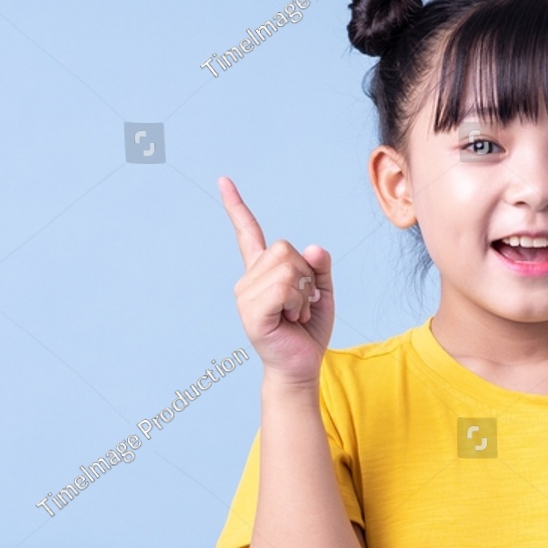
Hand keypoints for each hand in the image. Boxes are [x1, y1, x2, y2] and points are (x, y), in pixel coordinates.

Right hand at [219, 176, 334, 386]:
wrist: (302, 366)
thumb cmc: (308, 331)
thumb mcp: (322, 292)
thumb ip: (320, 266)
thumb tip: (314, 248)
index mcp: (262, 272)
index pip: (248, 232)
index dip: (237, 206)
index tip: (224, 181)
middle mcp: (248, 280)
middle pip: (285, 249)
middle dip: (306, 275)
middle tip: (301, 304)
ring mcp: (245, 296)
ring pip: (287, 268)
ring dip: (303, 293)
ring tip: (295, 314)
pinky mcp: (251, 313)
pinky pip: (283, 288)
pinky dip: (297, 303)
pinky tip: (291, 319)